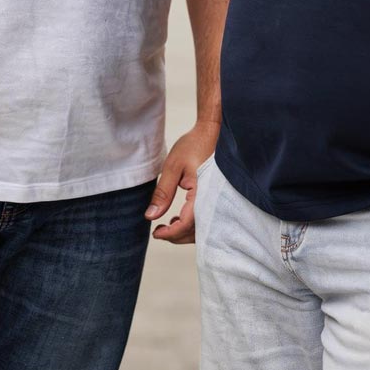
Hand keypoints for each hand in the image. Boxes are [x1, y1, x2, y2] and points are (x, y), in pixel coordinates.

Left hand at [145, 124, 216, 243]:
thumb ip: (163, 193)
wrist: (212, 132)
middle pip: (198, 232)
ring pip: (204, 228)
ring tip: (168, 224)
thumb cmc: (193, 145)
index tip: (156, 233)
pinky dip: (194, 224)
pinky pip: (207, 219)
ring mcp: (219, 199)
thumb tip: (151, 217)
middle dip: (177, 236)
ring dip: (186, 232)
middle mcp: (215, 199)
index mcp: (204, 192)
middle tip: (159, 232)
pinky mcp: (218, 198)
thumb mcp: (173, 167)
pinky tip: (179, 217)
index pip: (188, 223)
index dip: (171, 233)